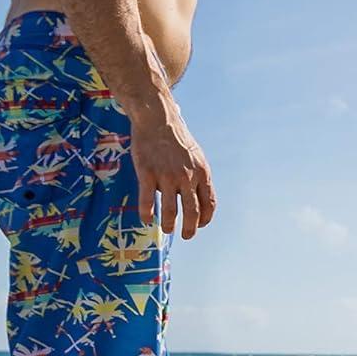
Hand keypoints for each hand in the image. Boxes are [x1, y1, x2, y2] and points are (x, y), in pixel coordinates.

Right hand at [132, 114, 214, 238]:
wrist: (158, 119)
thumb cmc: (177, 139)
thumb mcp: (196, 156)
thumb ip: (198, 176)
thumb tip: (199, 197)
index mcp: (202, 172)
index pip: (210, 203)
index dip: (206, 218)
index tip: (201, 224)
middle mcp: (187, 176)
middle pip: (193, 211)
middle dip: (191, 228)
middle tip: (187, 236)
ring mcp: (167, 176)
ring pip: (171, 210)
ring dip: (170, 225)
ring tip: (167, 230)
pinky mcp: (147, 173)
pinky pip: (148, 201)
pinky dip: (148, 214)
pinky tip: (147, 219)